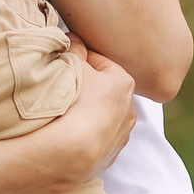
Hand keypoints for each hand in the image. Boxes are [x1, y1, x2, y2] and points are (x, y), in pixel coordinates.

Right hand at [38, 45, 137, 187]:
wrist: (71, 152)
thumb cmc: (74, 102)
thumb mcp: (72, 65)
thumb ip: (75, 48)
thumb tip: (75, 39)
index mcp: (124, 82)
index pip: (98, 61)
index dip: (79, 59)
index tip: (64, 63)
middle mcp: (130, 108)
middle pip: (103, 88)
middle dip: (86, 86)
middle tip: (64, 87)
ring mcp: (121, 133)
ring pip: (102, 114)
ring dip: (88, 111)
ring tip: (67, 112)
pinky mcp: (112, 154)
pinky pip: (98, 136)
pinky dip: (88, 133)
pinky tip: (72, 132)